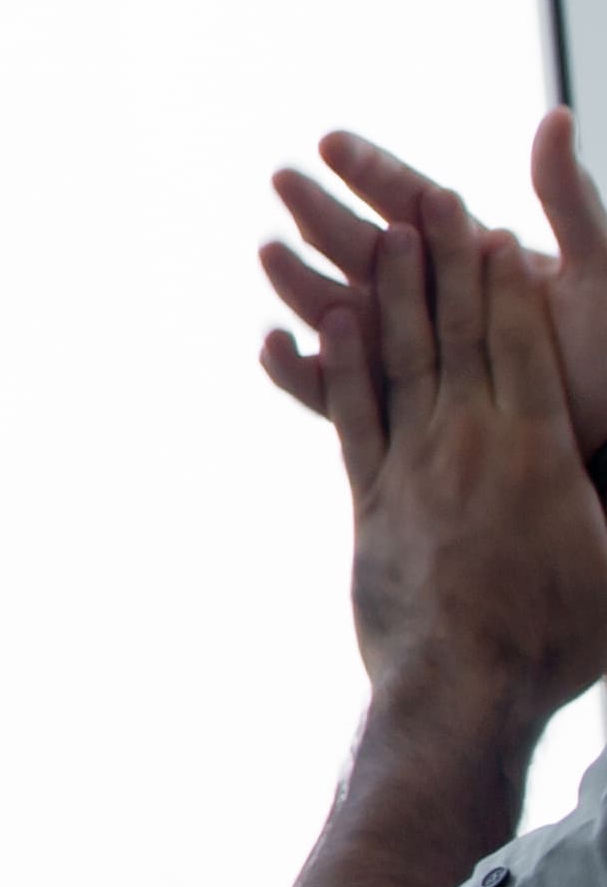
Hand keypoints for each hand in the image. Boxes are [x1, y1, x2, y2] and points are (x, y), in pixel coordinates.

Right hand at [263, 114, 606, 456]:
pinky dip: (295, 369)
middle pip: (356, 244)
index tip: (331, 142)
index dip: (368, 169)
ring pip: (332, 306)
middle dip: (317, 211)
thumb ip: (567, 198)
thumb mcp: (600, 269)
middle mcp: (418, 292)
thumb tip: (555, 115)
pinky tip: (272, 348)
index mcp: (462, 249)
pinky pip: (329, 388)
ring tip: (270, 254)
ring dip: (296, 280)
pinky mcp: (385, 404)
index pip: (407, 198)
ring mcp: (396, 346)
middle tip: (283, 179)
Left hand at [318, 214, 606, 723]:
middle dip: (445, 262)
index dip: (506, 285)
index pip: (523, 345)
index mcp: (543, 451)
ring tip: (381, 237)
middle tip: (430, 199)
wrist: (461, 687)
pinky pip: (351, 414)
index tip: (495, 231)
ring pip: (399, 359)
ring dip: (390, 293)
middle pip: (457, 333)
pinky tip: (329, 322)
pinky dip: (340, 363)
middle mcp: (473, 442)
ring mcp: (414, 465)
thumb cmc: (558, 639)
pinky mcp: (370, 498)